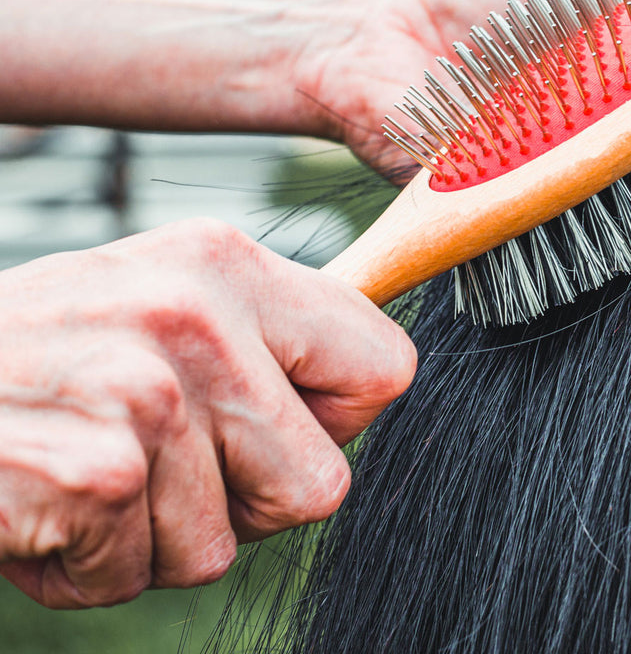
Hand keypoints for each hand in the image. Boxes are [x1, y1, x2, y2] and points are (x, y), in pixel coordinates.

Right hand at [0, 218, 415, 608]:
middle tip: (157, 465)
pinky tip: (42, 505)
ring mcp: (149, 391)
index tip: (274, 428)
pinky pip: (136, 576)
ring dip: (148, 537)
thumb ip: (259, 336)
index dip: (336, 424)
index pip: (386, 369)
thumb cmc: (29, 360)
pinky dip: (83, 568)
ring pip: (222, 546)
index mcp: (228, 261)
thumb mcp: (152, 301)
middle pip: (320, 485)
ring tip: (83, 470)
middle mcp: (199, 312)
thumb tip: (378, 377)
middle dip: (241, 506)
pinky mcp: (100, 470)